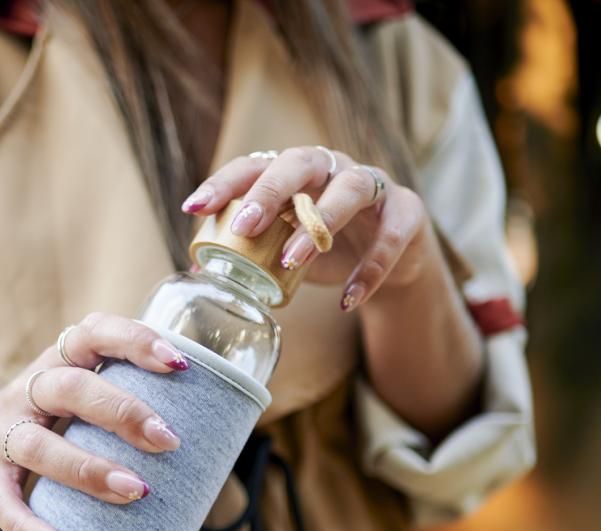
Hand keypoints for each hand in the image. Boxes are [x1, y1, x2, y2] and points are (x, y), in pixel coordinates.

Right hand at [0, 313, 188, 530]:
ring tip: (136, 491)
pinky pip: (3, 502)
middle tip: (169, 442)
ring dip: (88, 469)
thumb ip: (128, 400)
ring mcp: (2, 433)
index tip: (179, 364)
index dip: (134, 341)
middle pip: (70, 389)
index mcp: (60, 360)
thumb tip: (213, 437)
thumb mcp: (80, 393)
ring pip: (37, 446)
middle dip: (123, 413)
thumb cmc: (52, 418)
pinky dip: (28, 526)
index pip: (93, 333)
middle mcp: (28, 390)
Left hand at [181, 146, 443, 310]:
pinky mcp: (406, 211)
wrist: (392, 264)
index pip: (254, 166)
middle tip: (246, 224)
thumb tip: (196, 268)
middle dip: (271, 190)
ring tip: (293, 260)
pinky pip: (392, 234)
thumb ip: (250, 251)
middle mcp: (331, 168)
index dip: (224, 183)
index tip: (194, 207)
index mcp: (295, 173)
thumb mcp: (285, 247)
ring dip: (320, 223)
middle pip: (301, 162)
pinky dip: (372, 267)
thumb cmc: (328, 248)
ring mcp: (373, 186)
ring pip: (350, 189)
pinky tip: (349, 299)